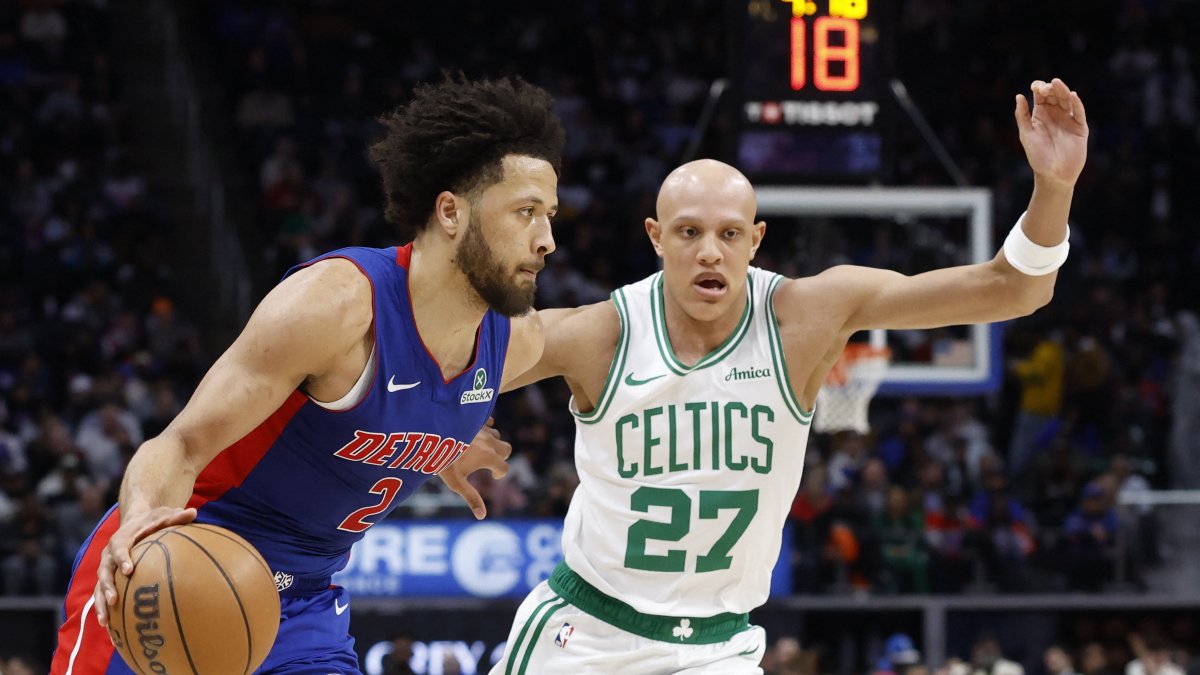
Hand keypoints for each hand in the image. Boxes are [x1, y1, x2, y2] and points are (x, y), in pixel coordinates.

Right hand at [93, 506, 195, 627]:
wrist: (135, 522)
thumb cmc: (153, 521)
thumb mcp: (164, 515)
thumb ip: (176, 516)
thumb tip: (194, 512)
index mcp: (121, 539)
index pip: (119, 548)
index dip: (122, 559)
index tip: (129, 570)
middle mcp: (109, 555)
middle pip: (104, 571)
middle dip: (108, 586)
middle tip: (114, 600)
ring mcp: (107, 568)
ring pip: (99, 587)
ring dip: (101, 604)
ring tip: (105, 622)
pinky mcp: (108, 579)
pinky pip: (103, 596)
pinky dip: (105, 610)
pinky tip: (109, 629)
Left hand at [440, 417, 511, 519]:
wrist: (431, 436)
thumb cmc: (443, 462)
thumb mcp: (456, 483)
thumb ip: (472, 498)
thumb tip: (482, 516)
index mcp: (488, 458)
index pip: (504, 467)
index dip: (499, 474)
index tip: (493, 476)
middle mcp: (489, 442)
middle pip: (506, 449)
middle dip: (501, 456)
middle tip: (488, 462)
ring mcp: (483, 429)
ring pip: (496, 436)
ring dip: (492, 443)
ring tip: (478, 449)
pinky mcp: (475, 419)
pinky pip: (487, 422)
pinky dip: (485, 428)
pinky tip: (475, 433)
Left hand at [1014, 78, 1088, 187]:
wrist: (1053, 175)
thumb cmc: (1038, 156)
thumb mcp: (1026, 135)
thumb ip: (1022, 116)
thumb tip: (1018, 96)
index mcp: (1041, 115)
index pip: (1041, 96)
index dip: (1038, 88)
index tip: (1035, 87)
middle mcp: (1055, 114)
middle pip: (1054, 95)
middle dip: (1050, 89)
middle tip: (1045, 88)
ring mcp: (1069, 120)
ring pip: (1067, 100)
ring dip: (1062, 91)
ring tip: (1056, 84)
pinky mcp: (1080, 127)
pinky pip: (1079, 113)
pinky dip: (1077, 104)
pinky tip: (1072, 96)